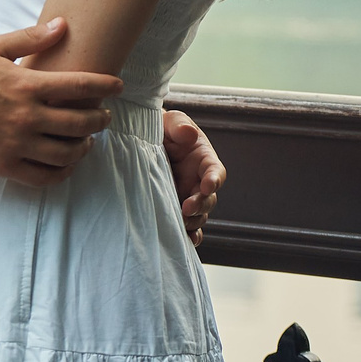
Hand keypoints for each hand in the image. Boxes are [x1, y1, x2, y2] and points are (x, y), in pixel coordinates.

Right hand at [0, 20, 122, 185]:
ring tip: (87, 141)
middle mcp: (26, 117)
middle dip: (100, 120)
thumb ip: (30, 38)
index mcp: (26, 85)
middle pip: (81, 123)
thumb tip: (63, 25)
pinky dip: (63, 173)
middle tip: (104, 116)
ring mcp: (16, 145)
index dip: (106, 86)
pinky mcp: (3, 166)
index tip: (118, 86)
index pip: (81, 86)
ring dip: (85, 147)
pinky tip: (66, 165)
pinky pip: (44, 177)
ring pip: (67, 153)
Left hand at [163, 111, 225, 246]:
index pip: (216, 172)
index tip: (207, 185)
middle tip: (186, 208)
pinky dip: (191, 235)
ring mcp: (189, 196)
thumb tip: (189, 134)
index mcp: (204, 159)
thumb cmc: (163, 129)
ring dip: (193, 221)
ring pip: (200, 215)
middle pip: (209, 198)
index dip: (214, 179)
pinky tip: (185, 240)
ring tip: (180, 222)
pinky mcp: (177, 208)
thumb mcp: (171, 121)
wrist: (144, 141)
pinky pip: (190, 227)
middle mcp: (200, 180)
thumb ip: (180, 125)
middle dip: (200, 205)